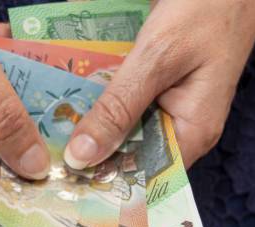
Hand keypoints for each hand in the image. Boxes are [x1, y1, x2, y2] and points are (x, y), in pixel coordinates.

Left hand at [59, 0, 254, 168]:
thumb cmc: (205, 12)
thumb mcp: (156, 58)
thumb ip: (119, 107)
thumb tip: (82, 156)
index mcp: (191, 134)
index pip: (143, 178)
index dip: (104, 182)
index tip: (64, 182)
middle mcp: (182, 130)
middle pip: (130, 154)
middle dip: (93, 151)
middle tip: (49, 153)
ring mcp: (171, 109)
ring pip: (125, 129)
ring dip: (94, 124)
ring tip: (53, 129)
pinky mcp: (160, 90)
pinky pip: (128, 105)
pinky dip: (105, 101)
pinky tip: (75, 99)